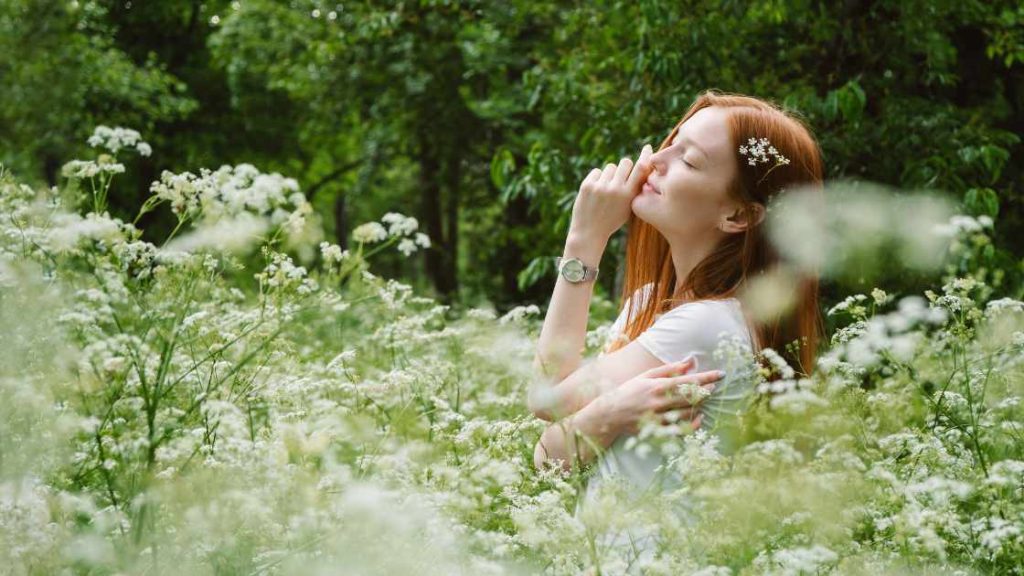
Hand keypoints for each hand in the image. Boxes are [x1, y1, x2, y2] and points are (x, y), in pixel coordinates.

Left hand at [569, 143, 653, 241]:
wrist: (589, 232)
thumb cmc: (612, 219)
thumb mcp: (629, 207)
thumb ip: (634, 188)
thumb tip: (642, 165)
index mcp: (629, 195)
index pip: (641, 168)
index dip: (645, 156)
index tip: (647, 148)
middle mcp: (615, 189)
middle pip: (625, 162)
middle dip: (625, 167)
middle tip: (621, 178)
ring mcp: (600, 187)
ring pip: (610, 167)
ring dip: (610, 175)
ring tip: (606, 190)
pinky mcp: (587, 185)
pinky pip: (597, 171)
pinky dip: (597, 178)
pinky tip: (595, 192)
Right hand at [597, 357, 721, 434]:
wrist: (611, 414)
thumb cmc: (630, 391)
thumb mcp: (647, 375)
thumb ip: (669, 369)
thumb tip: (690, 361)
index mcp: (657, 386)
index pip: (688, 380)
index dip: (707, 377)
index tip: (721, 374)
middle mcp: (659, 402)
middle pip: (691, 397)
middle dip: (706, 390)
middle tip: (714, 387)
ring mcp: (659, 418)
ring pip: (688, 412)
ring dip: (700, 405)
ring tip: (703, 398)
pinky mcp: (658, 430)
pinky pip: (682, 428)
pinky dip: (694, 422)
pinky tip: (699, 416)